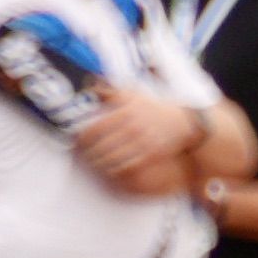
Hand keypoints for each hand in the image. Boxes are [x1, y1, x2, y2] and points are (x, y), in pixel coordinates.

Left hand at [70, 90, 197, 192]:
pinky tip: (109, 171)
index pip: (94, 129)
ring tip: (92, 165)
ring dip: (99, 165)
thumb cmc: (152, 107)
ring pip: (113, 159)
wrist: (182, 121)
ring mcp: (143, 143)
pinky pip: (128, 167)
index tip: (75, 143)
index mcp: (125, 112)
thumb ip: (110, 92)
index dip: (80, 139)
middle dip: (87, 154)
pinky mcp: (151, 155)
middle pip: (101, 147)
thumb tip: (89, 86)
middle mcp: (133, 128)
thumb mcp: (132, 94)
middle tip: (80, 157)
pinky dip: (116, 171)